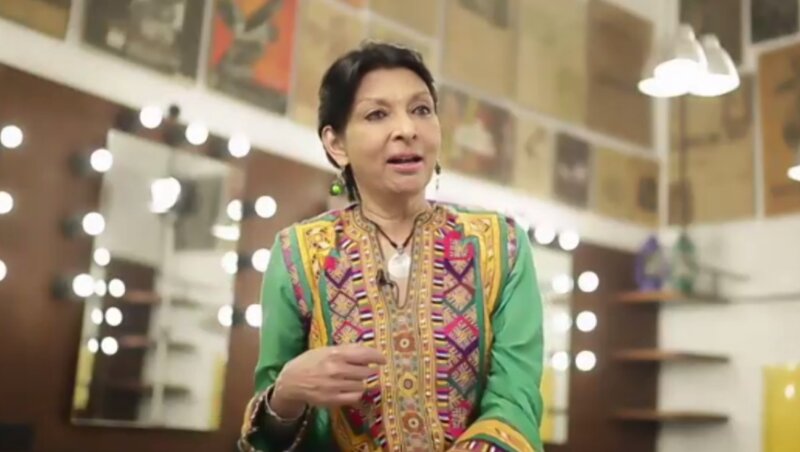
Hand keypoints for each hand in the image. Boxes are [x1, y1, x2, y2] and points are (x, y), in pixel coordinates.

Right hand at [271, 344, 385, 415]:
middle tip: (363, 370)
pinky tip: (350, 389)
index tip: (383, 360)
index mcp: (336, 354)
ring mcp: (335, 385)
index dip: (377, 357)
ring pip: (362, 385)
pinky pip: (355, 396)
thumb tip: (368, 348)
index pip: (364, 354)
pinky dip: (356, 393)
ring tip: (352, 379)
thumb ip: (347, 349)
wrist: (291, 381)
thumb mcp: (326, 350)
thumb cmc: (311, 362)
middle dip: (368, 370)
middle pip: (366, 371)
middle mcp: (337, 369)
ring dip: (361, 382)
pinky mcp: (333, 399)